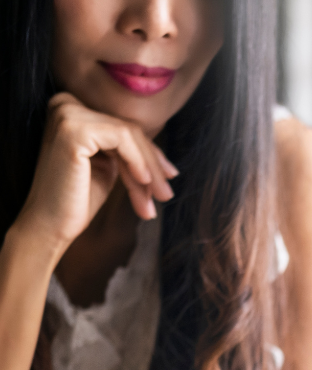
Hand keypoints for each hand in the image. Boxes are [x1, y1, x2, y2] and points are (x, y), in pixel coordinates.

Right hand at [17, 92, 177, 251]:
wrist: (48, 228)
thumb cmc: (75, 203)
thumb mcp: (107, 169)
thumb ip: (126, 153)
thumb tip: (164, 160)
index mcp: (71, 111)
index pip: (121, 128)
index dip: (149, 155)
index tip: (169, 178)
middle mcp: (66, 104)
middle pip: (127, 130)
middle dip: (152, 165)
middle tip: (166, 194)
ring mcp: (67, 113)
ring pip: (129, 134)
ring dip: (149, 170)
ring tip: (157, 198)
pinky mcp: (74, 128)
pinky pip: (122, 138)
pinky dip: (138, 161)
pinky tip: (144, 183)